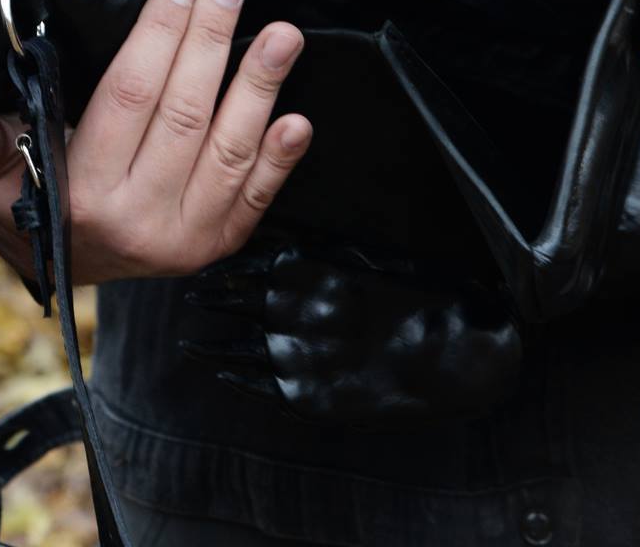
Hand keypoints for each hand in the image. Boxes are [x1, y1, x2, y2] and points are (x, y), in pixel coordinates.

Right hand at [0, 0, 311, 283]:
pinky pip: (256, 199)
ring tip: (282, 34)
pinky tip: (297, 118)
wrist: (68, 275)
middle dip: (211, 40)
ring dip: (259, 87)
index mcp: (83, 193)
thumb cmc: (33, 207)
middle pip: (184, 113)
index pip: (129, 97)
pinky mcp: (217, 244)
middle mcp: (139, 218)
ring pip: (229, 151)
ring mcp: (185, 237)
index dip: (159, 35)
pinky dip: (280, 160)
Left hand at [186, 243, 521, 424]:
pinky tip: (221, 374)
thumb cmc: (413, 294)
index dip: (222, 269)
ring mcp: (297, 355)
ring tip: (189, 340)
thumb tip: (282, 244)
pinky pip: (259, 386)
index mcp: (304, 269)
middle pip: (233, 304)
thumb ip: (317, 251)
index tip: (202, 268)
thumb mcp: (361, 255)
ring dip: (210, 343)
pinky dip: (235, 379)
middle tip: (188, 297)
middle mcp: (291, 310)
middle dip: (209, 301)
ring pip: (235, 348)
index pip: (245, 265)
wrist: (451, 352)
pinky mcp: (309, 395)